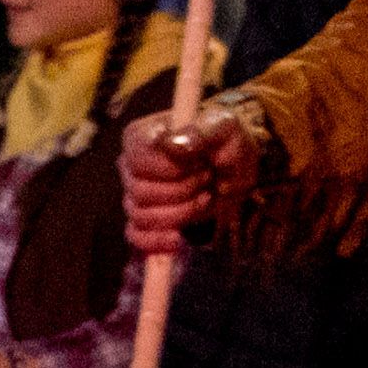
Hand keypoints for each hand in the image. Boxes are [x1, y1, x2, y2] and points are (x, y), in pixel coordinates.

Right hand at [121, 105, 253, 256]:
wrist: (236, 167)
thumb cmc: (226, 141)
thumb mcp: (224, 127)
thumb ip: (201, 130)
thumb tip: (174, 143)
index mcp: (140, 138)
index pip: (137, 160)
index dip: (170, 168)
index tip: (199, 162)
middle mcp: (130, 167)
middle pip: (141, 192)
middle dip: (183, 190)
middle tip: (208, 178)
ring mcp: (134, 196)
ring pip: (141, 216)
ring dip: (181, 212)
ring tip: (205, 197)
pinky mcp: (144, 221)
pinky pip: (137, 237)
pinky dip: (158, 240)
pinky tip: (180, 236)